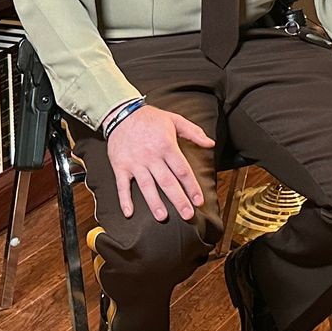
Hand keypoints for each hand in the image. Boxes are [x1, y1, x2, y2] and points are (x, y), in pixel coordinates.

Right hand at [107, 106, 214, 222]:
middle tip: (188, 215)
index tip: (199, 201)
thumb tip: (211, 143)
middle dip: (178, 199)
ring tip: (162, 217)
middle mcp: (151, 156)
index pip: (182, 170)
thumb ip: (194, 132)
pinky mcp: (120, 166)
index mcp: (166, 145)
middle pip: (167, 181)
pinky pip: (122, 185)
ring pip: (146, 186)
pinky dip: (124, 199)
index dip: (192, 186)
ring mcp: (135, 163)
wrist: (121, 113)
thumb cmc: (150, 118)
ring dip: (154, 202)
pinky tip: (129, 213)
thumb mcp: (175, 119)